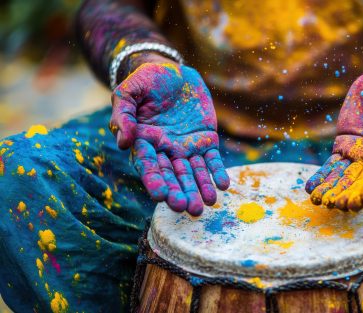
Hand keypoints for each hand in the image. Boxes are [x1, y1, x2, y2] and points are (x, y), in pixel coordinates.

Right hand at [111, 57, 228, 214]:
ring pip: (193, 172)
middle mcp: (165, 150)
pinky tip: (224, 185)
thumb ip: (123, 114)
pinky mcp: (206, 140)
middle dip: (179, 192)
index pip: (149, 166)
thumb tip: (122, 142)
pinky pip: (213, 159)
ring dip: (200, 189)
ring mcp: (187, 147)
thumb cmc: (146, 81)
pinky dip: (217, 172)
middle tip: (185, 208)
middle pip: (173, 175)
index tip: (160, 196)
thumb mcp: (129, 91)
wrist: (172, 71)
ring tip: (207, 204)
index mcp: (144, 142)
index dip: (155, 181)